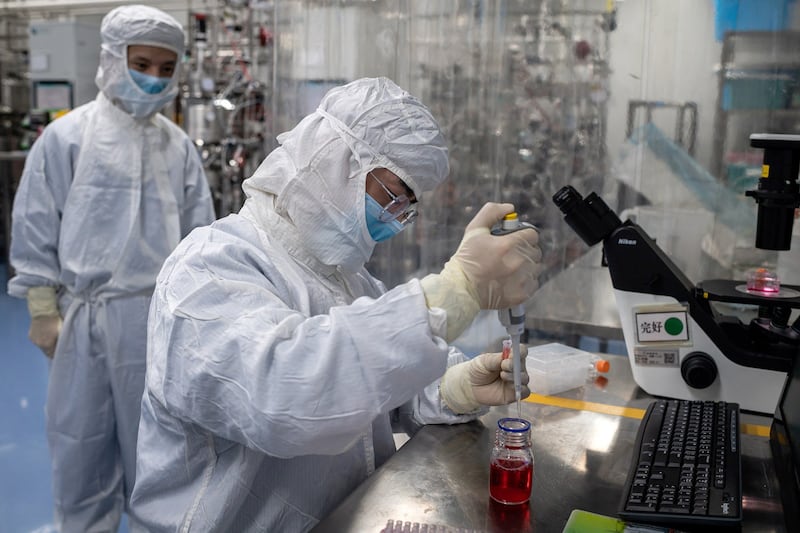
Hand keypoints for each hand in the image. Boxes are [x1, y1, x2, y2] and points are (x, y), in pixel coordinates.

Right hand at [26, 286, 61, 358]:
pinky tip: (46, 336)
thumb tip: (65, 347)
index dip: (58, 354)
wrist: (43, 312)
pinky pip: (38, 342)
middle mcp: (39, 345)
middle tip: (58, 347)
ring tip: (52, 341)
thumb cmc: (56, 321)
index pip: (53, 355)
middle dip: (52, 350)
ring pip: (42, 347)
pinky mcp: (30, 336)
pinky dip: (42, 341)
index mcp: (48, 344)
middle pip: (47, 352)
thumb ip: (63, 341)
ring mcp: (34, 340)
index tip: (62, 352)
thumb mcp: (62, 331)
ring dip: (47, 346)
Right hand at [420, 203, 541, 341]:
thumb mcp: (474, 229)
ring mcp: (520, 280)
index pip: (532, 234)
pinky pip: (533, 283)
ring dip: (526, 266)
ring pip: (536, 267)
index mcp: (508, 245)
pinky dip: (526, 281)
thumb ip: (491, 212)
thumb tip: (510, 208)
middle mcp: (517, 262)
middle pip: (535, 251)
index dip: (524, 235)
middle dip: (524, 250)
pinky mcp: (521, 295)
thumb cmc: (467, 258)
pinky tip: (512, 280)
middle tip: (510, 254)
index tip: (515, 239)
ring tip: (511, 268)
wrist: (460, 289)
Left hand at [440, 347, 529, 413]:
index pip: (521, 351)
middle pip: (523, 365)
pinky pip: (525, 392)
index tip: (511, 354)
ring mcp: (516, 381)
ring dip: (515, 376)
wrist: (469, 386)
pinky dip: (521, 389)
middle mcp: (515, 369)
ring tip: (502, 375)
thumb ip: (496, 359)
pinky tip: (511, 386)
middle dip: (515, 365)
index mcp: (510, 358)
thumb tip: (507, 357)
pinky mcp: (514, 394)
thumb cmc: (478, 370)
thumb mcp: (484, 361)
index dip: (520, 351)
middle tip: (503, 365)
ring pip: (525, 378)